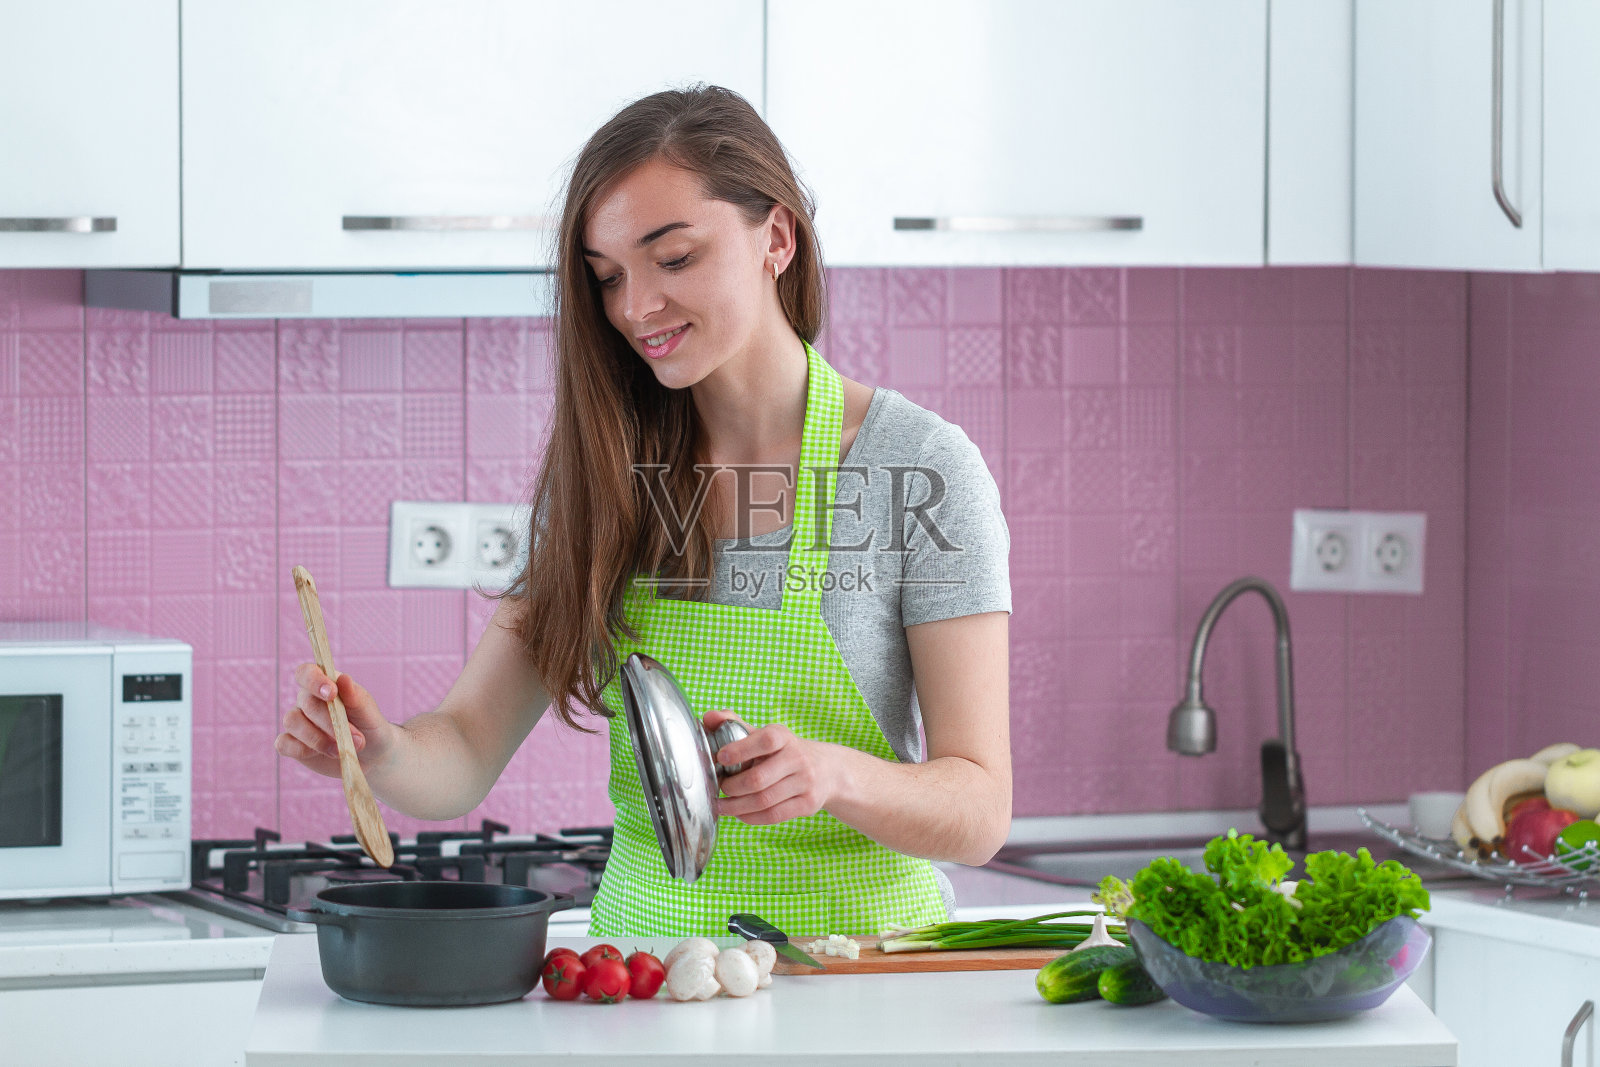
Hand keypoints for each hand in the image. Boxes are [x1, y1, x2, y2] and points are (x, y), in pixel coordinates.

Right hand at [275, 662, 392, 778]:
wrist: (372, 752)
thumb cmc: (368, 724)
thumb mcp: (367, 710)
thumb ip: (354, 696)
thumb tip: (343, 678)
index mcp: (324, 685)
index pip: (306, 672)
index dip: (314, 680)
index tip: (331, 694)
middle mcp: (306, 701)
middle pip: (306, 703)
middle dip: (330, 722)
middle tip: (356, 738)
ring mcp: (297, 723)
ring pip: (292, 722)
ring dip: (318, 739)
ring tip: (342, 750)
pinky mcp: (292, 745)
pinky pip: (284, 744)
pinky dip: (302, 750)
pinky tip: (325, 754)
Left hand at [703, 709, 838, 824]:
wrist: (827, 770)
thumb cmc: (784, 752)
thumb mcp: (765, 735)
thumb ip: (734, 724)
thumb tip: (708, 717)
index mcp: (784, 737)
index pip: (765, 741)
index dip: (741, 750)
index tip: (721, 758)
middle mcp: (798, 758)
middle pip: (759, 779)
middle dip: (732, 787)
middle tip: (719, 788)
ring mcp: (805, 783)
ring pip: (764, 801)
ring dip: (736, 806)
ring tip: (721, 805)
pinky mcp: (808, 804)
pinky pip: (774, 816)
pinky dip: (751, 817)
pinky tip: (739, 813)